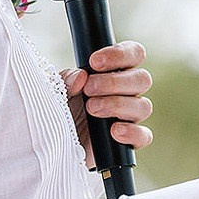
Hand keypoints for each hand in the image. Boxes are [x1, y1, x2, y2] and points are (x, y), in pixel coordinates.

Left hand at [62, 41, 153, 166]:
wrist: (54, 144)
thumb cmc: (59, 111)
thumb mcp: (56, 91)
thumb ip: (66, 79)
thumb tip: (80, 76)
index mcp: (115, 73)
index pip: (134, 54)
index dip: (120, 54)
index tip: (95, 62)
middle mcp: (127, 93)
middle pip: (142, 79)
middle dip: (114, 82)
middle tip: (89, 89)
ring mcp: (130, 118)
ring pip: (143, 106)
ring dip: (117, 104)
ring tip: (92, 109)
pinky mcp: (129, 142)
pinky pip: (144, 135)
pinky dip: (131, 132)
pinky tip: (114, 131)